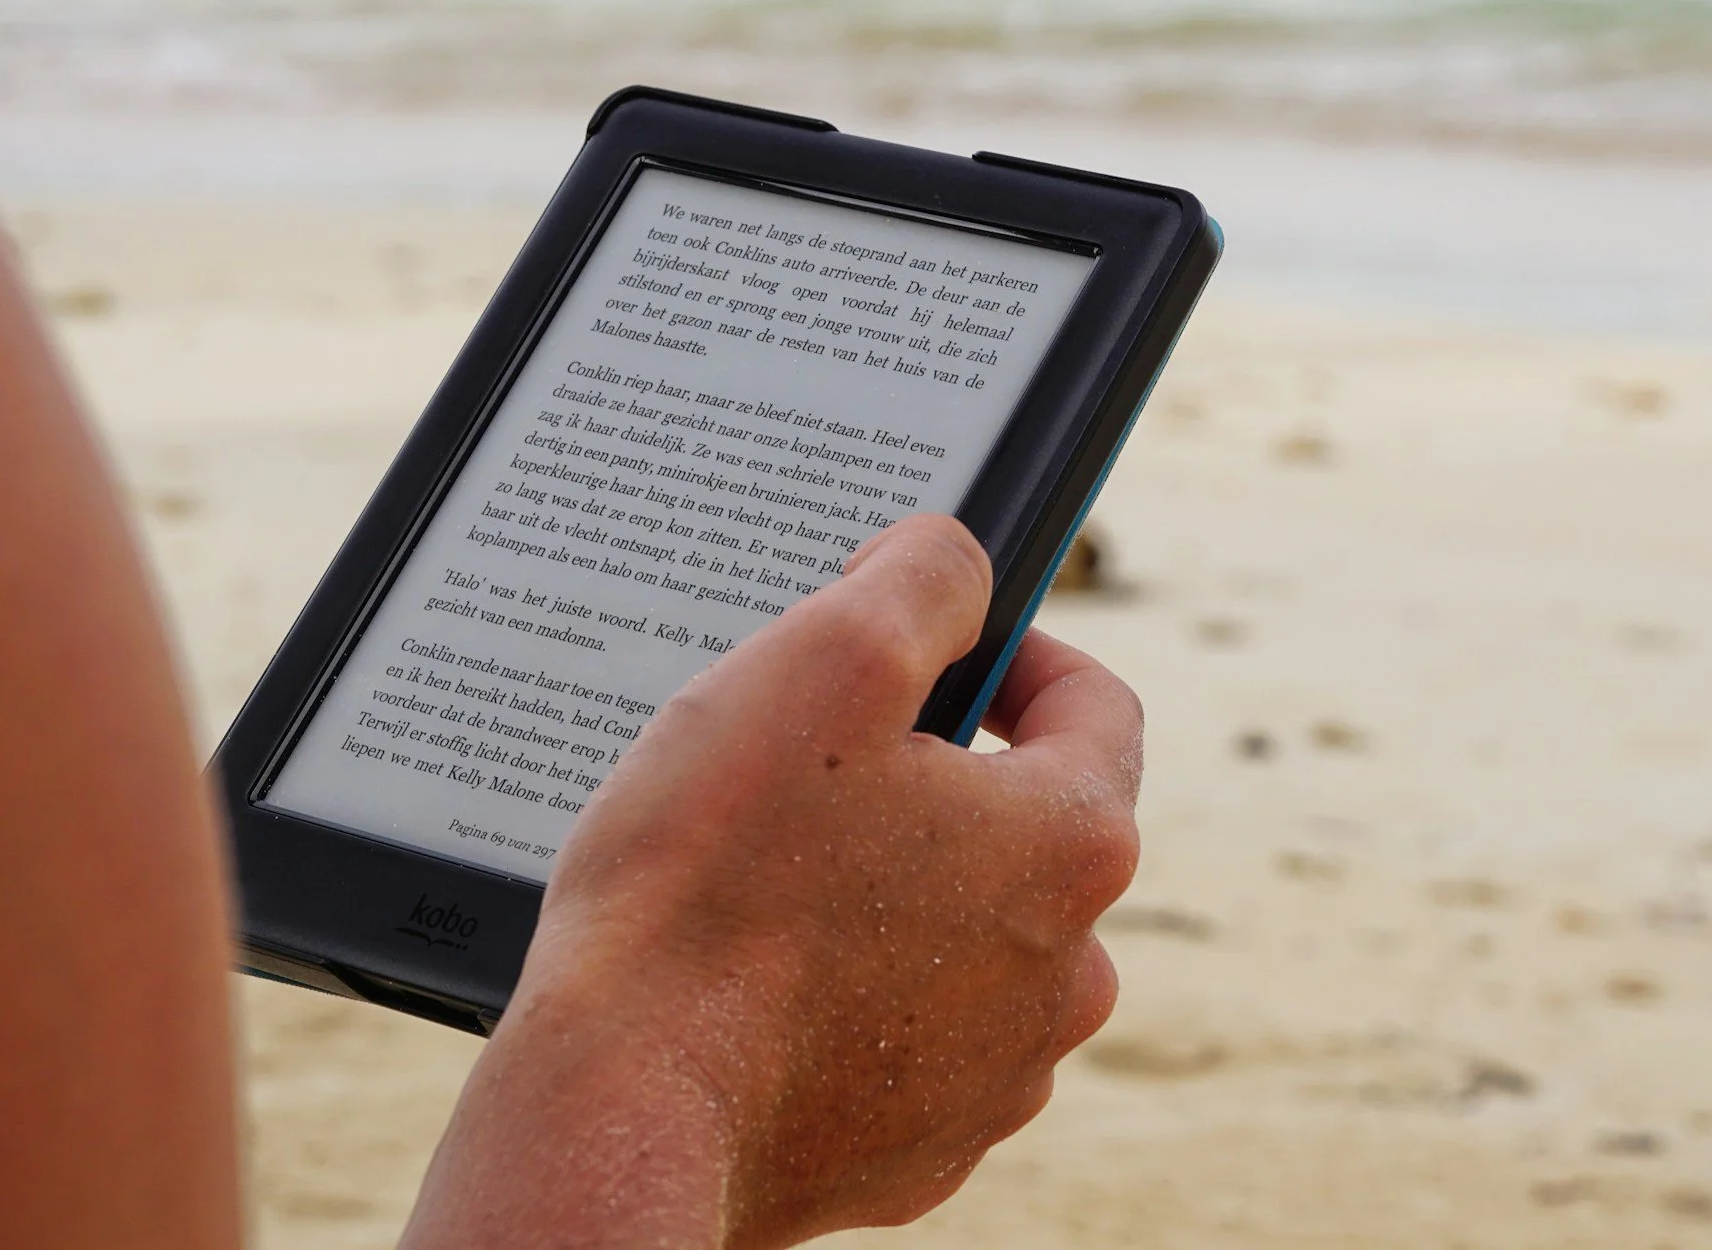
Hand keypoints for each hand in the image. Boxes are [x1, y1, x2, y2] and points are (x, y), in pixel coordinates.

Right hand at [400, 515, 1143, 1249]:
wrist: (617, 1116)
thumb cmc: (709, 888)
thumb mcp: (822, 660)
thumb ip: (922, 578)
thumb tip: (956, 561)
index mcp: (1071, 844)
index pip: (1093, 703)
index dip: (1012, 649)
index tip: (938, 646)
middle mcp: (1067, 972)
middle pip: (1023, 826)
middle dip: (934, 780)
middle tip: (813, 767)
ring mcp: (997, 1075)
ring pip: (965, 937)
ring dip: (893, 895)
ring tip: (771, 882)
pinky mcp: (922, 1149)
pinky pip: (905, 1039)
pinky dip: (850, 1001)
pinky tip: (757, 984)